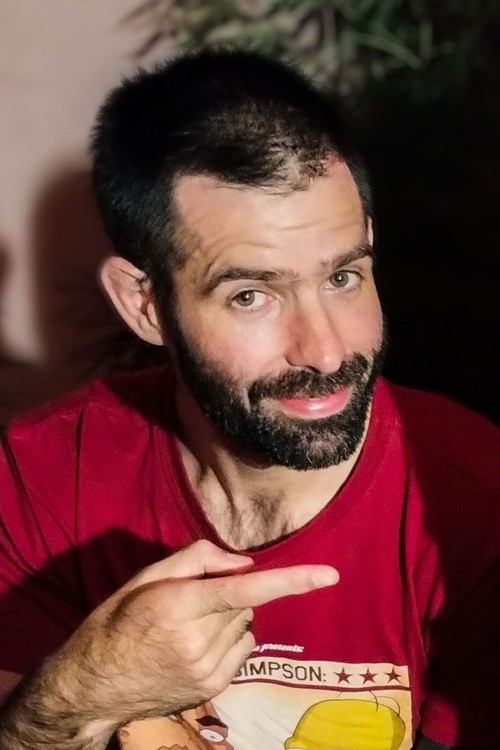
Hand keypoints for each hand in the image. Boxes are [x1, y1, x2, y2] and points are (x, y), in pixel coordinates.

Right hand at [55, 540, 338, 726]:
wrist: (94, 686)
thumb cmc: (116, 622)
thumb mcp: (144, 578)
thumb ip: (197, 559)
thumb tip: (244, 562)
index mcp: (178, 606)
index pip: (245, 589)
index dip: (291, 580)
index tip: (329, 575)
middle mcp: (198, 641)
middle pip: (245, 602)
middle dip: (229, 593)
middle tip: (192, 601)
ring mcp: (208, 670)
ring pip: (247, 626)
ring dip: (230, 617)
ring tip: (191, 625)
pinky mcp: (213, 687)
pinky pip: (243, 648)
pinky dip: (230, 639)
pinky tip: (197, 644)